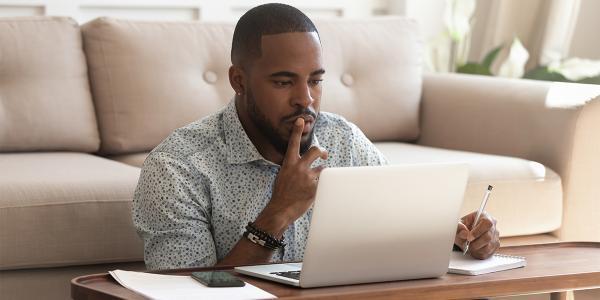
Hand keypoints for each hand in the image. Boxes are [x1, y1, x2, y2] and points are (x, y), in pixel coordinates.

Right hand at [254, 118, 327, 236]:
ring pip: (322, 170)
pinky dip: (321, 187)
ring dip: (321, 176)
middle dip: (322, 151)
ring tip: (312, 184)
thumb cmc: (281, 194)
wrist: (280, 209)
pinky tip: (313, 194)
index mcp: (289, 163)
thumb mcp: (283, 176)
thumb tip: (303, 164)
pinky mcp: (315, 188)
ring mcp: (307, 177)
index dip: (297, 130)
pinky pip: (323, 183)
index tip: (301, 120)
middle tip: (324, 155)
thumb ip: (293, 168)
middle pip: (315, 151)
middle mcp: (299, 168)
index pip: (293, 143)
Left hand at [455, 211, 499, 258]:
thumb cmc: (463, 227)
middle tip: (467, 244)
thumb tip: (464, 234)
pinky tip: (473, 250)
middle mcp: (492, 226)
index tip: (468, 238)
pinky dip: (479, 253)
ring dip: (477, 249)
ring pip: (489, 246)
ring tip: (469, 247)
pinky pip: (488, 252)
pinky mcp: (495, 245)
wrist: (464, 234)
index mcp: (484, 216)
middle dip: (475, 243)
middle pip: (488, 237)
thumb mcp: (457, 225)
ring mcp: (495, 236)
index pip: (487, 223)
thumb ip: (459, 227)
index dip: (478, 231)